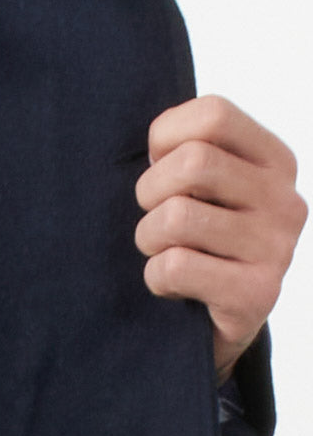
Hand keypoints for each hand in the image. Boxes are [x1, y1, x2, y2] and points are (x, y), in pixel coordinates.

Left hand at [135, 95, 306, 382]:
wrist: (216, 321)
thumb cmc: (197, 238)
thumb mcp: (200, 183)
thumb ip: (187, 146)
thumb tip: (157, 142)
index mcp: (276, 160)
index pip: (213, 114)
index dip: (166, 138)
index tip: (162, 166)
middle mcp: (287, 200)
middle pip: (192, 162)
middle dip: (150, 191)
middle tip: (155, 216)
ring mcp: (278, 248)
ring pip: (178, 216)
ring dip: (149, 237)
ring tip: (163, 251)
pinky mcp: (258, 294)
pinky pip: (177, 266)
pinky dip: (156, 277)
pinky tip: (173, 285)